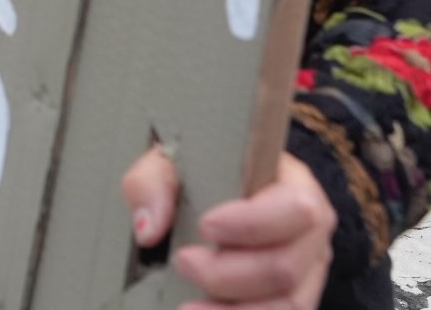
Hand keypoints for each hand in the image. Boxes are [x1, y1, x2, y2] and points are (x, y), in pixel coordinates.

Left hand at [122, 148, 333, 308]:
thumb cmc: (194, 175)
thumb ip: (152, 183)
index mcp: (293, 186)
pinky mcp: (293, 303)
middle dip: (229, 274)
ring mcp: (308, 274)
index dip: (253, 224)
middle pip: (287, 267)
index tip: (205, 226)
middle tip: (183, 262)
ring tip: (187, 308)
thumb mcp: (168, 163)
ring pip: (290, 306)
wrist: (201, 194)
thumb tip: (149, 230)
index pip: (297, 209)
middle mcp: (310, 234)